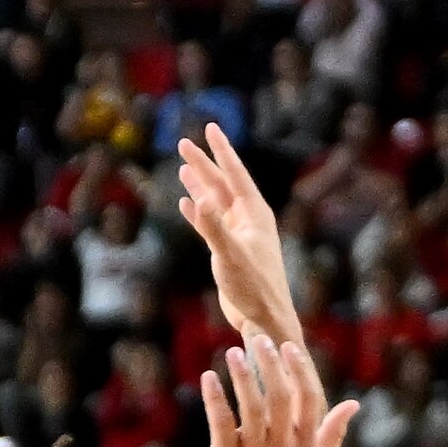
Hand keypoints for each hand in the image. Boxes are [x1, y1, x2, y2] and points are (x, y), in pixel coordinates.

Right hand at [176, 123, 302, 347]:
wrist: (265, 318)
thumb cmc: (254, 288)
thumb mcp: (231, 255)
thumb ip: (213, 227)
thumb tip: (198, 198)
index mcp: (254, 214)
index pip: (235, 174)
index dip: (221, 151)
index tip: (210, 128)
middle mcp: (248, 220)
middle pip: (222, 184)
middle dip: (204, 163)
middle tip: (183, 143)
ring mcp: (239, 234)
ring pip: (216, 202)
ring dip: (200, 185)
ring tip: (183, 166)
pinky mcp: (230, 250)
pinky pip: (211, 223)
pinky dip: (198, 212)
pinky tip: (186, 203)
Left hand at [197, 340, 353, 446]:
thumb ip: (334, 434)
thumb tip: (354, 404)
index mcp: (304, 446)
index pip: (307, 400)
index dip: (299, 371)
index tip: (288, 348)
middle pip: (278, 396)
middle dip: (269, 364)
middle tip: (258, 339)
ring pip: (250, 407)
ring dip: (241, 376)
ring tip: (233, 352)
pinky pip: (221, 423)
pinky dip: (214, 399)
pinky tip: (208, 378)